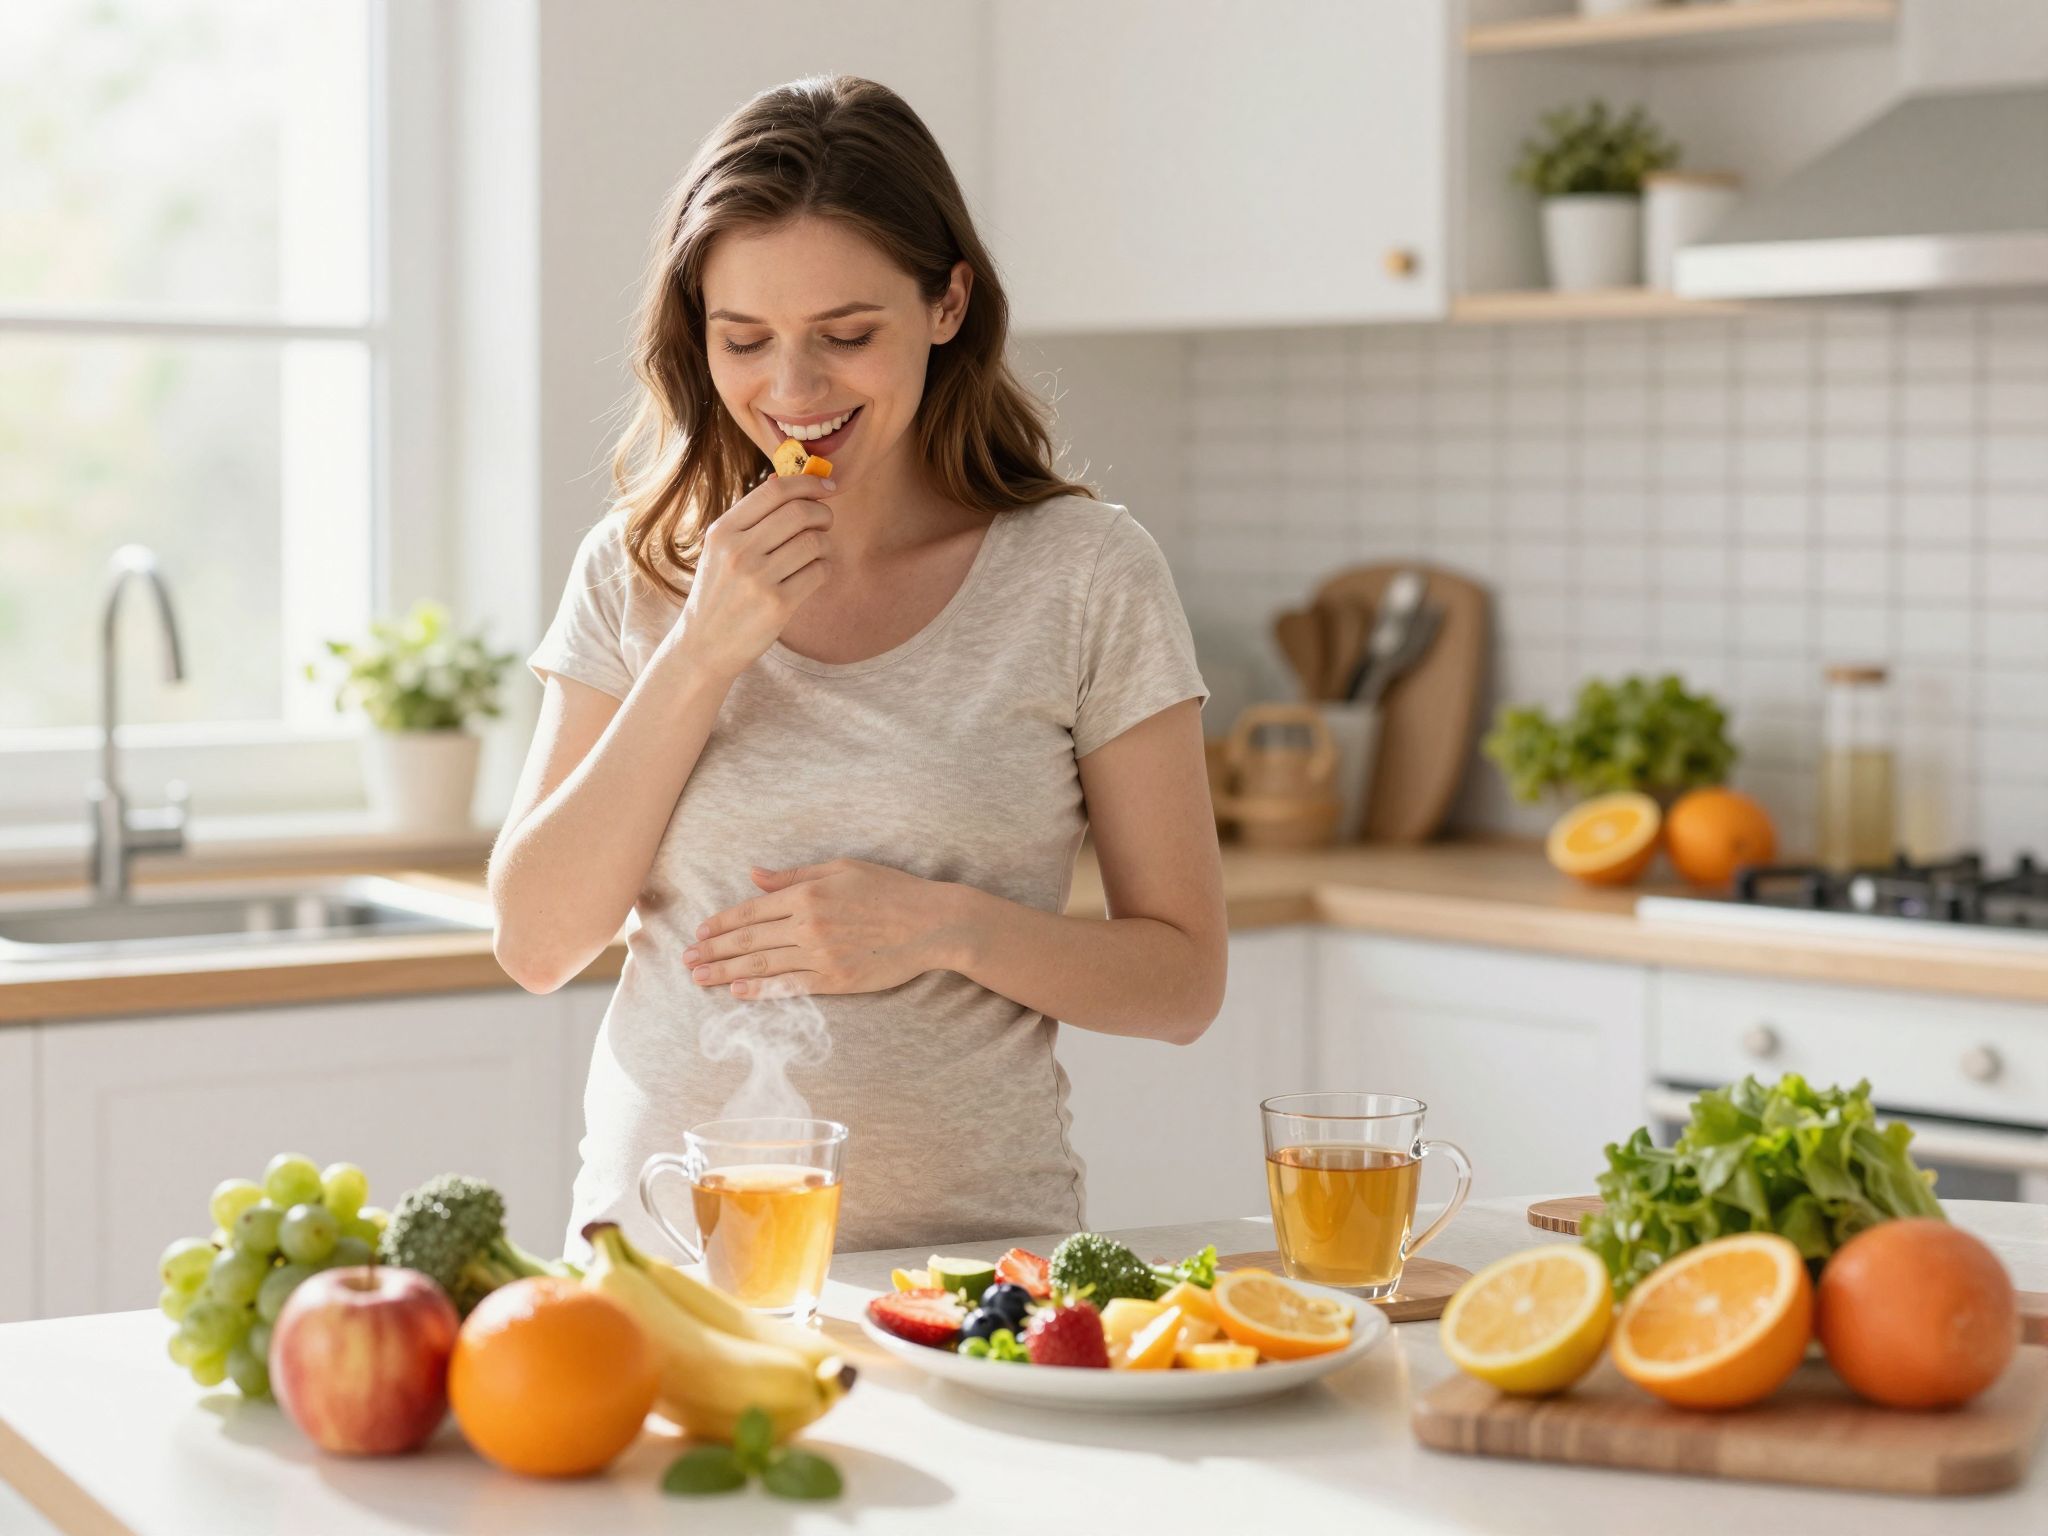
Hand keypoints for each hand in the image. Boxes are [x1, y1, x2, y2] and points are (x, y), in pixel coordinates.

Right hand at [666, 473, 835, 680]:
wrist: (703, 646)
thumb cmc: (720, 592)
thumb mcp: (721, 550)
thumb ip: (751, 518)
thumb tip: (787, 479)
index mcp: (723, 531)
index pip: (775, 491)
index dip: (808, 483)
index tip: (827, 485)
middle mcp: (738, 551)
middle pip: (800, 512)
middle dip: (823, 513)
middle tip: (825, 522)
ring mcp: (758, 578)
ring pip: (814, 541)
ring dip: (825, 543)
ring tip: (816, 552)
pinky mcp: (778, 604)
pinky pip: (819, 572)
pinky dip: (824, 568)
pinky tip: (813, 573)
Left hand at [682, 859, 966, 998]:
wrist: (931, 923)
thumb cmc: (890, 889)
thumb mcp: (842, 868)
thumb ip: (795, 875)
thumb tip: (754, 875)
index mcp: (808, 894)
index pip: (752, 911)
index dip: (722, 923)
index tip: (700, 932)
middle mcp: (808, 925)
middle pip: (748, 941)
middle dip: (712, 950)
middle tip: (685, 960)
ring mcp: (821, 955)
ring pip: (761, 966)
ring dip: (725, 972)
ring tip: (698, 978)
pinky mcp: (836, 980)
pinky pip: (789, 986)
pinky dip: (760, 989)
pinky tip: (737, 992)